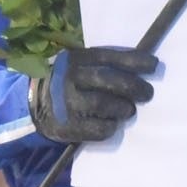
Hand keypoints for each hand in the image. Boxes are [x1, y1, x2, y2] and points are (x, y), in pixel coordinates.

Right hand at [28, 46, 157, 143]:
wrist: (33, 103)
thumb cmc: (70, 81)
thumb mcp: (82, 64)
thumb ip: (107, 63)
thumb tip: (147, 65)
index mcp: (78, 59)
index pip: (111, 57)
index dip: (136, 61)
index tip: (154, 66)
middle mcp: (71, 78)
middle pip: (109, 79)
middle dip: (134, 87)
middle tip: (147, 94)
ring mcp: (66, 102)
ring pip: (103, 104)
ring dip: (123, 108)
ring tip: (127, 110)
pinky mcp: (66, 125)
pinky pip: (97, 129)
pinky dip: (110, 127)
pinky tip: (112, 124)